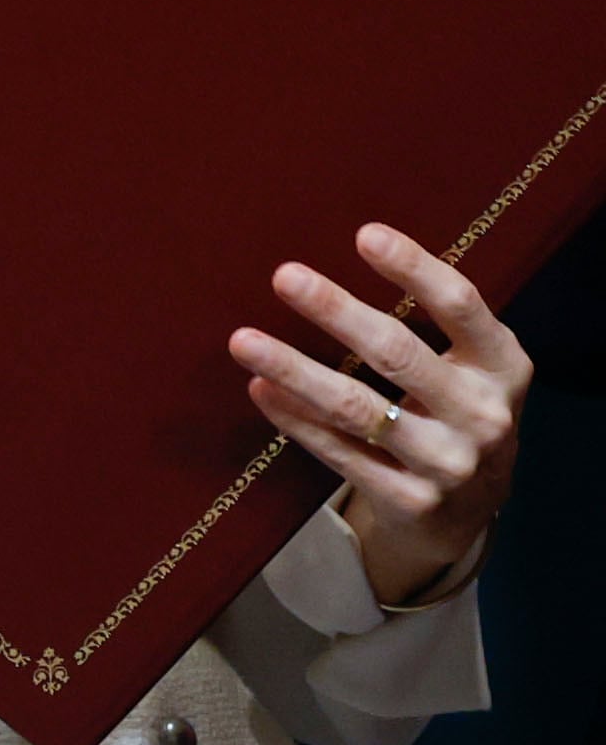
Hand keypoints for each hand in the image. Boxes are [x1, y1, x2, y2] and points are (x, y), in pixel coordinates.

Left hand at [231, 224, 528, 606]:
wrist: (471, 509)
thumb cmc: (455, 410)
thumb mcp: (469, 367)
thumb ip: (431, 325)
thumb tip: (348, 259)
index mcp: (503, 366)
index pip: (461, 307)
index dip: (415, 269)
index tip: (364, 235)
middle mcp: (483, 414)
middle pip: (398, 354)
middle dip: (337, 312)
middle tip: (284, 276)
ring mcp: (448, 463)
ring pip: (358, 409)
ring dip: (294, 371)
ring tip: (242, 340)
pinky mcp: (411, 500)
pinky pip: (340, 453)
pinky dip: (296, 420)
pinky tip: (260, 390)